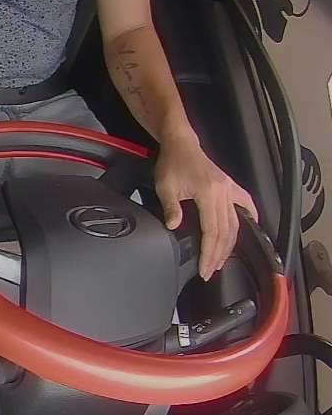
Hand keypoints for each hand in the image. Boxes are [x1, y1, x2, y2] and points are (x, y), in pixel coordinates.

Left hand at [154, 135, 257, 279]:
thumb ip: (171, 208)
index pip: (211, 231)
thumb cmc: (171, 164)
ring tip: (222, 260)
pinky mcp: (231, 186)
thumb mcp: (164, 187)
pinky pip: (246, 205)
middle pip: (225, 231)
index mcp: (208, 193)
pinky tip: (250, 230)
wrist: (180, 144)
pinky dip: (249, 218)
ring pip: (236, 222)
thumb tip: (174, 226)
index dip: (208, 252)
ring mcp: (230, 189)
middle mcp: (223, 192)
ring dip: (230, 244)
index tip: (204, 268)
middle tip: (210, 270)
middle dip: (219, 254)